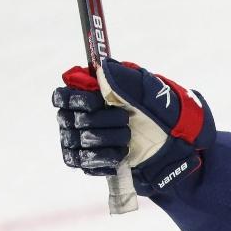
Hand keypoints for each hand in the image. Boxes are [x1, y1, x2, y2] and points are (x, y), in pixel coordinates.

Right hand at [52, 59, 214, 193]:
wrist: (169, 142)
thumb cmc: (156, 112)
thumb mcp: (146, 91)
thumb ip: (123, 77)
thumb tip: (101, 68)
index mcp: (88, 95)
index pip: (62, 97)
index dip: (79, 101)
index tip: (100, 102)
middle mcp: (77, 117)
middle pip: (72, 121)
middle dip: (103, 121)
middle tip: (125, 120)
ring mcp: (80, 140)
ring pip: (78, 142)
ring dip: (107, 140)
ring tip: (127, 137)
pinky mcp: (87, 162)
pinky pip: (83, 162)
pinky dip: (105, 158)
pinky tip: (121, 153)